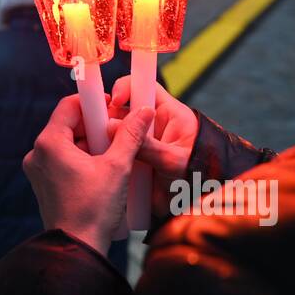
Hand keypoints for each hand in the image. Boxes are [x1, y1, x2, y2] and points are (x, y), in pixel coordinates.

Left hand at [23, 97, 153, 255]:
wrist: (77, 249)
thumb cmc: (94, 208)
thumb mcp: (118, 167)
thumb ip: (130, 135)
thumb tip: (144, 110)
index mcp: (49, 143)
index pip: (69, 106)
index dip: (94, 104)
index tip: (114, 109)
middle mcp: (38, 154)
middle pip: (69, 125)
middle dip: (95, 127)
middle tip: (120, 134)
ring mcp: (38, 171)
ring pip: (68, 144)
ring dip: (91, 144)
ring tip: (116, 155)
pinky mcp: (44, 185)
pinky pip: (63, 161)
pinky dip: (82, 160)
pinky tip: (104, 170)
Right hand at [109, 77, 199, 215]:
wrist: (202, 208)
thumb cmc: (200, 178)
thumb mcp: (175, 161)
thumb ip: (147, 145)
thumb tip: (111, 127)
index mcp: (168, 114)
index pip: (144, 86)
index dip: (126, 87)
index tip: (113, 100)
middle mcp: (152, 126)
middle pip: (123, 108)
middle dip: (107, 114)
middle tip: (96, 127)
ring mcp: (141, 143)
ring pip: (115, 131)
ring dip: (102, 136)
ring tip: (92, 146)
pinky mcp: (133, 161)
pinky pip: (115, 152)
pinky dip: (104, 154)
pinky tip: (96, 160)